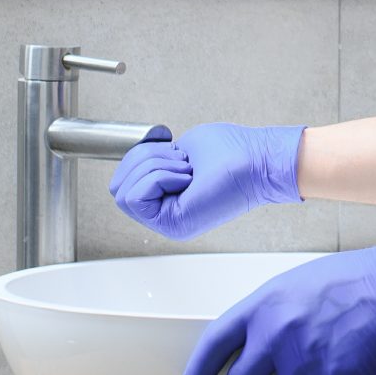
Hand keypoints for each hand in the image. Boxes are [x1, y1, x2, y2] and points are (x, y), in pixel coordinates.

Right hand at [110, 123, 304, 240]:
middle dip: (145, 161)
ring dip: (156, 167)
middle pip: (117, 187)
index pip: (121, 181)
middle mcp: (164, 214)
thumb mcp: (180, 150)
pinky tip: (188, 178)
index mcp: (165, 198)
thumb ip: (155, 162)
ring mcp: (167, 222)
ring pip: (124, 191)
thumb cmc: (232, 152)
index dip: (139, 157)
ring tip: (189, 170)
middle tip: (183, 161)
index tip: (174, 151)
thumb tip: (136, 163)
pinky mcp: (173, 224)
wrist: (259, 160)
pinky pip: (137, 196)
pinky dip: (160, 176)